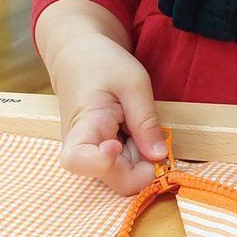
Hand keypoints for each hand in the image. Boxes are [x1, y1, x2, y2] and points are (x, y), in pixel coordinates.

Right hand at [51, 35, 166, 194]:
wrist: (78, 56)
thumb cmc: (102, 63)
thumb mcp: (134, 82)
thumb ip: (146, 121)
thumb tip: (159, 157)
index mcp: (84, 124)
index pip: (78, 161)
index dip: (103, 162)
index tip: (118, 144)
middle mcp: (81, 148)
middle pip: (116, 180)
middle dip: (143, 167)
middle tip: (150, 136)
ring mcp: (91, 156)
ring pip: (124, 177)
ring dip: (142, 161)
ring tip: (139, 126)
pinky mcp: (101, 157)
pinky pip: (124, 169)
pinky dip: (138, 157)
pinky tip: (136, 133)